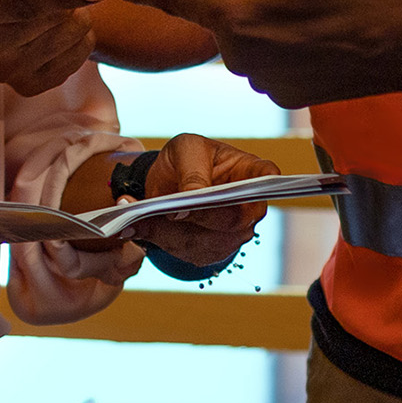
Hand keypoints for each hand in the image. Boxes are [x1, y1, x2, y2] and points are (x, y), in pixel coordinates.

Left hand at [108, 0, 401, 108]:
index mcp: (239, 12)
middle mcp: (243, 55)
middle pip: (220, 15)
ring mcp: (266, 82)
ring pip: (245, 39)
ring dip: (265, 20)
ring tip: (317, 5)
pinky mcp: (290, 98)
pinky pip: (268, 62)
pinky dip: (284, 44)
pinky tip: (322, 32)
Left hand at [126, 133, 279, 271]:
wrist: (167, 181)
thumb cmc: (185, 158)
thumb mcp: (186, 150)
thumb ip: (192, 172)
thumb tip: (190, 202)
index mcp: (252, 173)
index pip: (267, 178)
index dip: (257, 186)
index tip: (236, 190)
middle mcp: (250, 207)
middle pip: (230, 220)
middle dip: (194, 216)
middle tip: (164, 209)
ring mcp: (234, 234)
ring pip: (204, 241)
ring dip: (166, 231)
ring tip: (135, 216)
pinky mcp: (211, 252)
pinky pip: (185, 252)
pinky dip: (157, 240)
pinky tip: (135, 227)